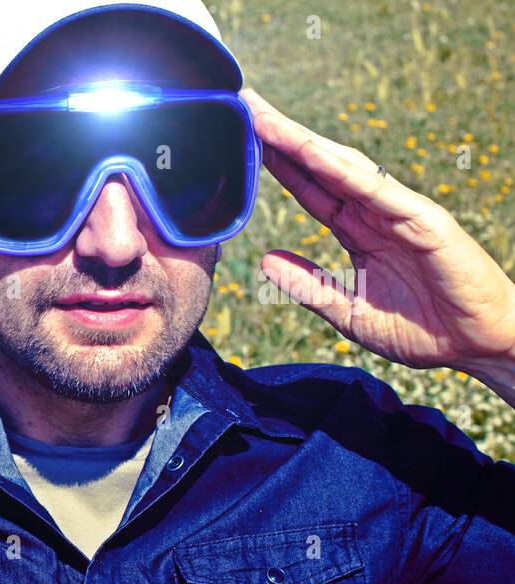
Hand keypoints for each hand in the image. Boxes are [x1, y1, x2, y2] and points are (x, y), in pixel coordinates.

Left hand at [240, 88, 514, 389]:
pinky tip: (312, 153)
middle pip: (319, 166)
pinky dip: (343, 170)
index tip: (242, 140)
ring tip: (265, 118)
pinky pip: (377, 190)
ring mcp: (399, 211)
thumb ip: (308, 285)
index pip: (309, 188)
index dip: (275, 164)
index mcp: (359, 230)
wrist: (477, 345)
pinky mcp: (423, 221)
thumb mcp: (347, 311)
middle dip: (281, 137)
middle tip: (243, 104)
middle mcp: (376, 212)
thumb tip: (265, 261)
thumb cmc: (422, 329)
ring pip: (342, 167)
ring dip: (302, 142)